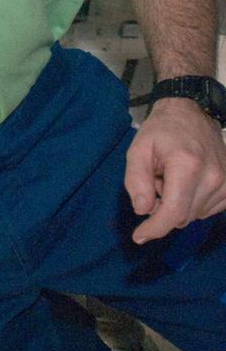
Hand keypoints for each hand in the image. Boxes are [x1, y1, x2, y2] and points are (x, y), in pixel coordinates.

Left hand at [126, 97, 225, 242]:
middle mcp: (214, 177)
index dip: (155, 229)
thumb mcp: (138, 149)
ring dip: (177, 204)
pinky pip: (207, 210)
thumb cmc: (161, 131)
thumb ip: (136, 180)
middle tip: (155, 183)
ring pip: (194, 215)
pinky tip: (185, 183)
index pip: (174, 212)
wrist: (192, 114)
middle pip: (183, 217)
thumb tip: (142, 210)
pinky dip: (191, 203)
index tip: (139, 236)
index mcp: (187, 166)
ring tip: (171, 178)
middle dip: (162, 209)